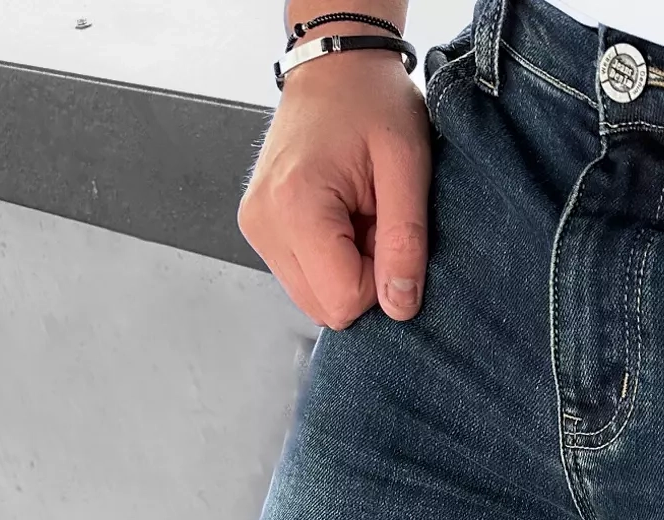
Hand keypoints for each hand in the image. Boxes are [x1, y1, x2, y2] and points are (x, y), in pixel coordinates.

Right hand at [238, 49, 430, 328]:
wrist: (334, 66)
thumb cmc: (372, 101)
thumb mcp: (406, 165)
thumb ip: (406, 242)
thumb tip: (400, 307)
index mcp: (295, 206)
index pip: (343, 300)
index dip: (380, 282)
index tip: (386, 233)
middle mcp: (264, 222)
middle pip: (325, 308)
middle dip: (363, 278)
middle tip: (374, 222)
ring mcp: (256, 227)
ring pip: (314, 299)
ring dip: (347, 270)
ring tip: (358, 216)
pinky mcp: (260, 229)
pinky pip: (304, 277)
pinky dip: (330, 260)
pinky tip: (341, 218)